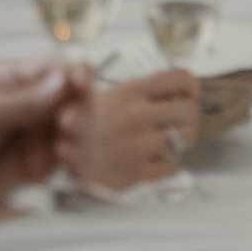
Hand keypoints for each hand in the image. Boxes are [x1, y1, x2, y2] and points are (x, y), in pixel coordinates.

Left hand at [0, 60, 85, 222]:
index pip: (57, 68)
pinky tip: (74, 169)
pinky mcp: (33, 167)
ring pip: (76, 130)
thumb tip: (63, 82)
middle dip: (81, 109)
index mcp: (14, 80)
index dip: (76, 73)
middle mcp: (30, 104)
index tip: (81, 84)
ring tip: (67, 151)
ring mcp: (33, 136)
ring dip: (83, 137)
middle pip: (74, 98)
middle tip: (68, 126)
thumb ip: (20, 103)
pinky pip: (66, 162)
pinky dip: (78, 163)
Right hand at [56, 68, 201, 191]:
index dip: (190, 85)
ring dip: (181, 140)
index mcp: (130, 91)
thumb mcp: (100, 92)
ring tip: (170, 140)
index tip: (188, 93)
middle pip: (190, 110)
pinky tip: (156, 159)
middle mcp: (137, 115)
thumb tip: (179, 79)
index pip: (179, 77)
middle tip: (182, 122)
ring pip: (185, 139)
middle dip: (191, 116)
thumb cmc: (81, 123)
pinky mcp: (137, 172)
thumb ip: (135, 85)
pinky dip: (169, 164)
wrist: (60, 160)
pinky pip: (172, 166)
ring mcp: (138, 145)